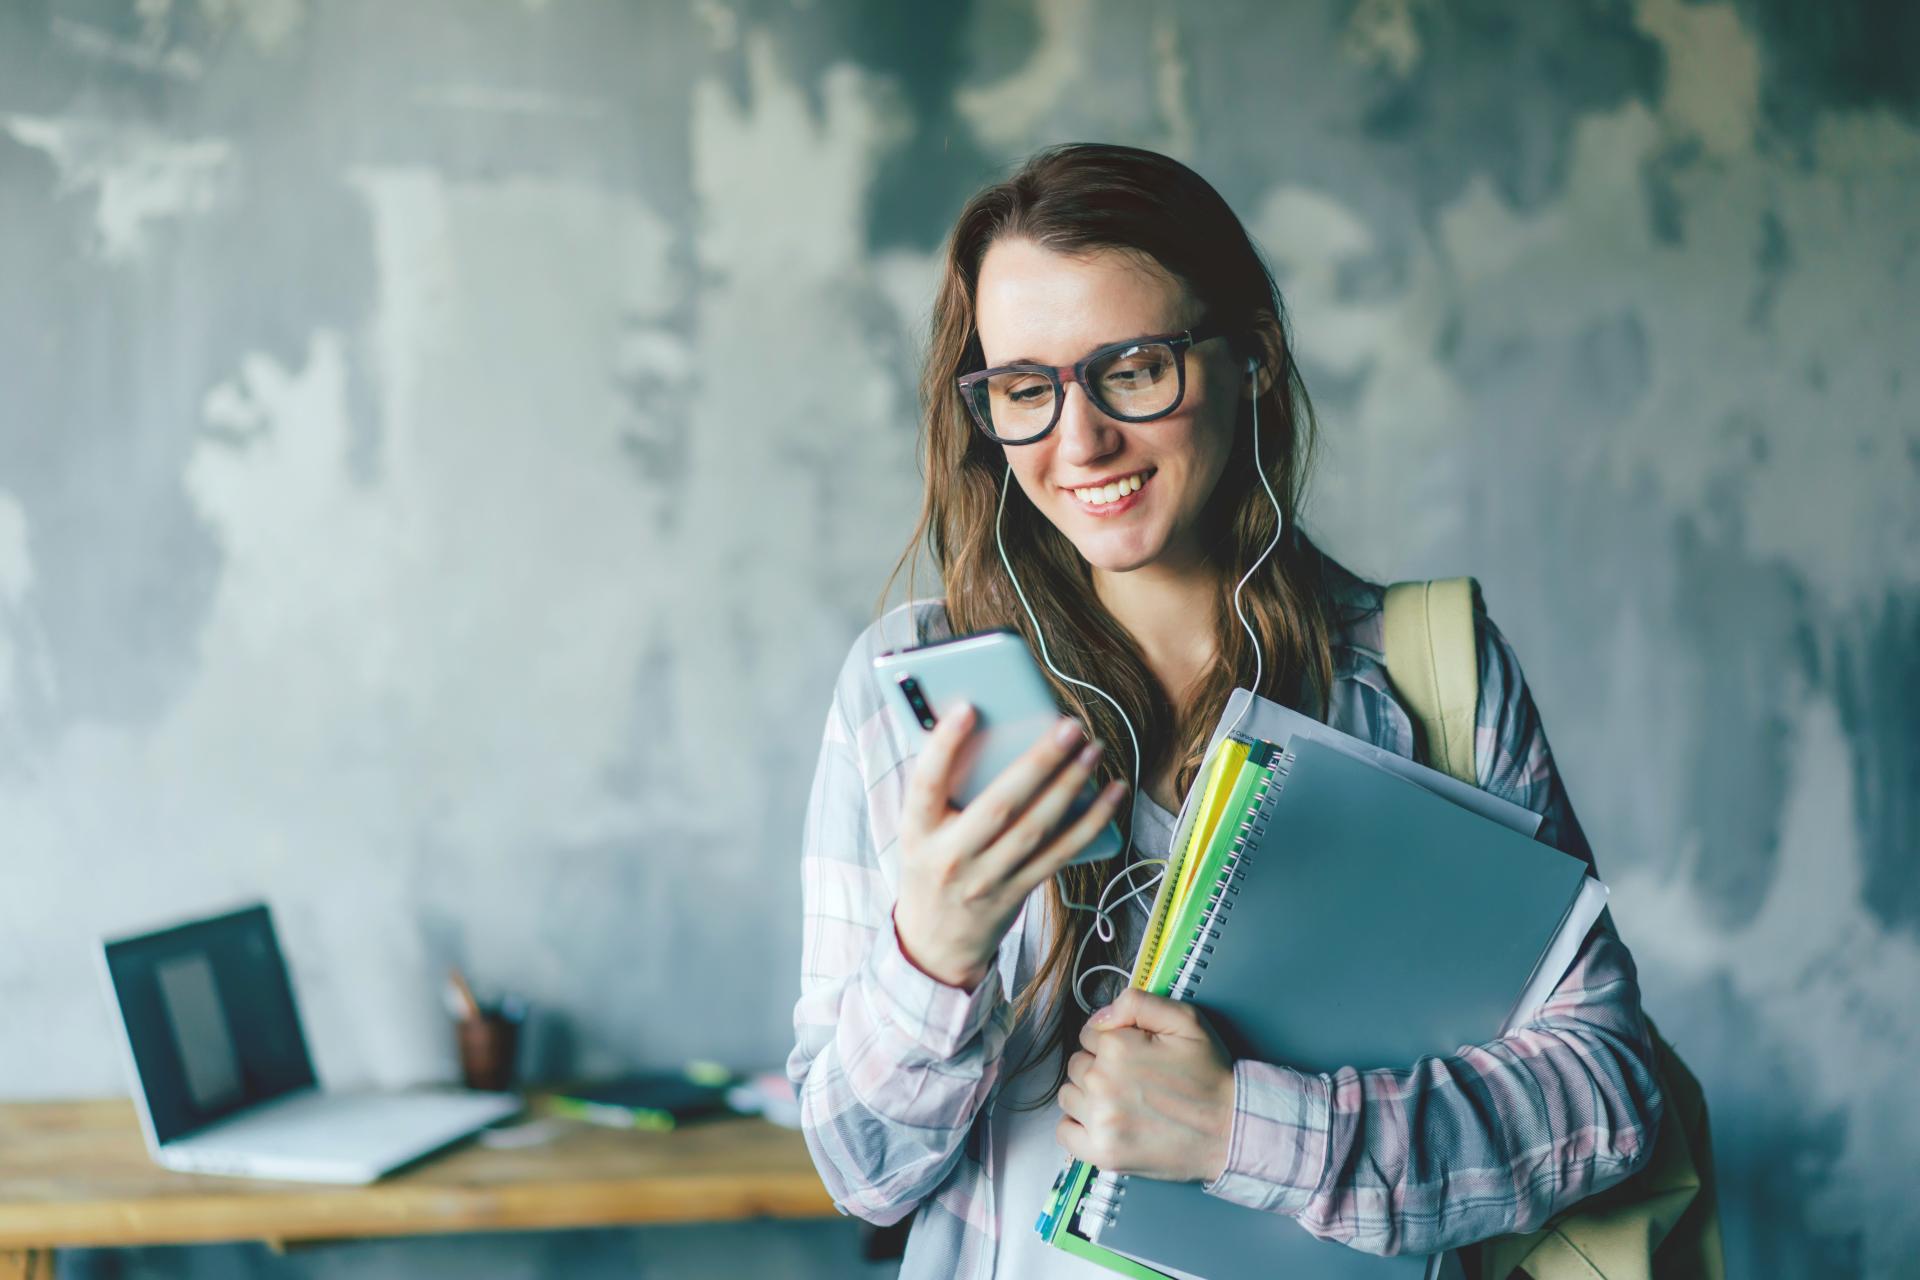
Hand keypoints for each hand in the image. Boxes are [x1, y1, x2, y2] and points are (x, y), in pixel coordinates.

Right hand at [893, 706, 1127, 989]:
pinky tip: (1111, 795)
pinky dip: (1090, 822)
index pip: (925, 784)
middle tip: (1069, 726)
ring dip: (1070, 785)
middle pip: (999, 805)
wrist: (934, 943)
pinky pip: (1060, 854)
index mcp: (917, 832)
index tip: (968, 708)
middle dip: (1039, 762)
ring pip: (1036, 828)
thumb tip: (986, 729)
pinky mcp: (1018, 892)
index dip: (944, 745)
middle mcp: (951, 857)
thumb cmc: (930, 865)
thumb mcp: (919, 830)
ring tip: (1092, 750)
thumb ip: (942, 789)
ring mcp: (987, 880)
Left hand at [1056, 989, 1235, 1183]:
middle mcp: (1103, 1084)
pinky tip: (1104, 1121)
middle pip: (1077, 1064)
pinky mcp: (1102, 1153)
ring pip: (1069, 1094)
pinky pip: (1064, 1131)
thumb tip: (1100, 1017)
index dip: (1112, 1040)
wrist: (1232, 1129)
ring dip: (1088, 1095)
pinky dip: (1078, 1126)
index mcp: (1117, 1048)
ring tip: (1123, 1101)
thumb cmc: (1209, 1076)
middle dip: (1100, 1066)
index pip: (1089, 1033)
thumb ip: (1137, 1003)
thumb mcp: (1185, 1019)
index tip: (1135, 1054)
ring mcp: (1101, 1122)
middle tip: (1134, 1079)